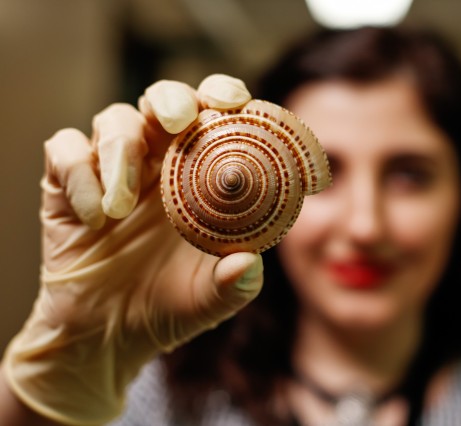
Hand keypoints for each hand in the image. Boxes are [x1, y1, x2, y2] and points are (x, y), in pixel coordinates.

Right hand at [1, 74, 262, 424]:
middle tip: (178, 122)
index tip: (236, 102)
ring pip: (114, 119)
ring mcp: (113, 171)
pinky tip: (94, 219)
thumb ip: (237, 283)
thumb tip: (249, 262)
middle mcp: (158, 164)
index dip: (225, 97)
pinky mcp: (67, 185)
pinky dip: (80, 174)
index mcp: (199, 178)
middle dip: (171, 99)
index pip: (214, 118)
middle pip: (163, 100)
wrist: (108, 338)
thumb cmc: (170, 307)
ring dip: (120, 151)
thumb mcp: (212, 301)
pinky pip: (65, 150)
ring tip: (121, 208)